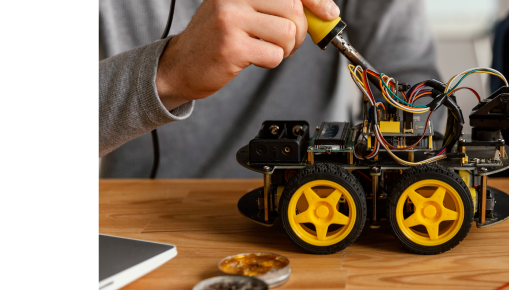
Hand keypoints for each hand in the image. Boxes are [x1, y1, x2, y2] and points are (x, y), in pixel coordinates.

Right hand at [156, 0, 339, 109]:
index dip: (314, 0)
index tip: (328, 12)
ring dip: (286, 49)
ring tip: (267, 49)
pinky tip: (253, 58)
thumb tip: (325, 12)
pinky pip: (275, 55)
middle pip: (294, 10)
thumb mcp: (244, 10)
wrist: (181, 65)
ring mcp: (230, 20)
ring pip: (288, 34)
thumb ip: (279, 6)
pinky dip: (272, 61)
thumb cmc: (217, 37)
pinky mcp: (231, 47)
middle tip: (286, 41)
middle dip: (300, 31)